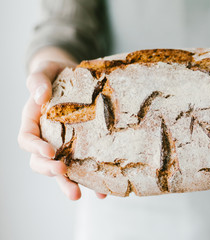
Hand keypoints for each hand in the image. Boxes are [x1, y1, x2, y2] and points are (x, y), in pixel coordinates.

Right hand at [18, 47, 107, 199]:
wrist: (73, 76)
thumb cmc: (54, 73)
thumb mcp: (44, 71)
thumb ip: (38, 81)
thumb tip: (40, 96)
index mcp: (33, 122)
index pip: (27, 139)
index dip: (36, 148)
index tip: (50, 152)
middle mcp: (47, 137)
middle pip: (41, 161)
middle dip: (51, 171)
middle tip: (64, 174)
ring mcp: (64, 145)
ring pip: (62, 169)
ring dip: (69, 183)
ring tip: (80, 195)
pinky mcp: (81, 148)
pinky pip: (84, 166)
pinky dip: (92, 179)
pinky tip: (103, 190)